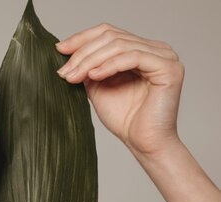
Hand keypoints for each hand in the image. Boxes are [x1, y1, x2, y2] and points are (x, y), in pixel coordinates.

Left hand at [55, 23, 184, 155]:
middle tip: (64, 70)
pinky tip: (93, 76)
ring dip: (91, 60)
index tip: (58, 49)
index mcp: (140, 49)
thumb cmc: (125, 119)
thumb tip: (66, 53)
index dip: (82, 38)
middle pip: (112, 37)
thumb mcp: (98, 87)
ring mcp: (165, 56)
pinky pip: (133, 57)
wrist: (143, 143)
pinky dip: (109, 65)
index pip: (108, 32)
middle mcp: (155, 49)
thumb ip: (87, 68)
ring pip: (119, 45)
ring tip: (73, 76)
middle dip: (83, 53)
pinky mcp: (169, 68)